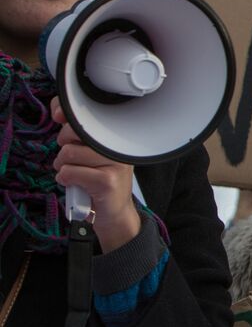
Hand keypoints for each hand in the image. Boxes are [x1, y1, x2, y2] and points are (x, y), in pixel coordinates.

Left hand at [51, 98, 141, 251]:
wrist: (114, 213)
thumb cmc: (98, 181)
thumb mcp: (89, 154)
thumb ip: (76, 134)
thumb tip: (59, 112)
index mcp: (113, 136)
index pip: (86, 112)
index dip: (67, 113)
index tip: (59, 117)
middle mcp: (117, 145)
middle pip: (72, 133)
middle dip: (65, 149)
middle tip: (74, 161)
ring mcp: (114, 162)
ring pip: (68, 154)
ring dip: (64, 168)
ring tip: (76, 175)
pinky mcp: (107, 180)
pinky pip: (69, 173)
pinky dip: (66, 181)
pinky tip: (77, 185)